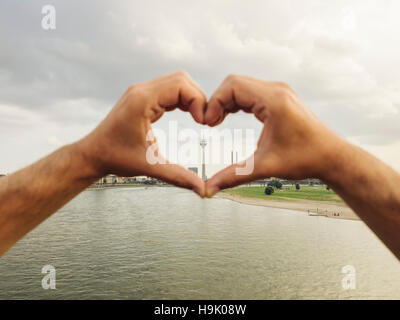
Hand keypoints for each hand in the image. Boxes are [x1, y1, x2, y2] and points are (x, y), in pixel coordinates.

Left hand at [76, 71, 206, 195]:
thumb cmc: (115, 158)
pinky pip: (168, 89)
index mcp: (142, 101)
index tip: (202, 122)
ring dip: (191, 97)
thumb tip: (202, 189)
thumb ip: (178, 176)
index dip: (198, 101)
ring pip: (176, 82)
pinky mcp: (142, 97)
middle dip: (198, 98)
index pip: (180, 86)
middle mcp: (141, 91)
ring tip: (198, 118)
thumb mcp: (150, 167)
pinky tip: (188, 113)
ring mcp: (141, 92)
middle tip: (204, 120)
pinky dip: (182, 99)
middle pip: (181, 80)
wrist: (93, 154)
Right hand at [204, 75, 344, 196]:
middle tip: (210, 124)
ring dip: (227, 101)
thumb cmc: (306, 159)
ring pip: (242, 86)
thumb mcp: (265, 167)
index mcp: (273, 101)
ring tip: (217, 122)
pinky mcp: (280, 98)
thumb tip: (209, 188)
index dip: (214, 102)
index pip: (233, 86)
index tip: (208, 123)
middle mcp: (277, 90)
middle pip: (235, 83)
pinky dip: (237, 102)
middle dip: (218, 101)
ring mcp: (279, 92)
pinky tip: (230, 116)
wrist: (331, 156)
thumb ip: (233, 176)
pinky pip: (251, 92)